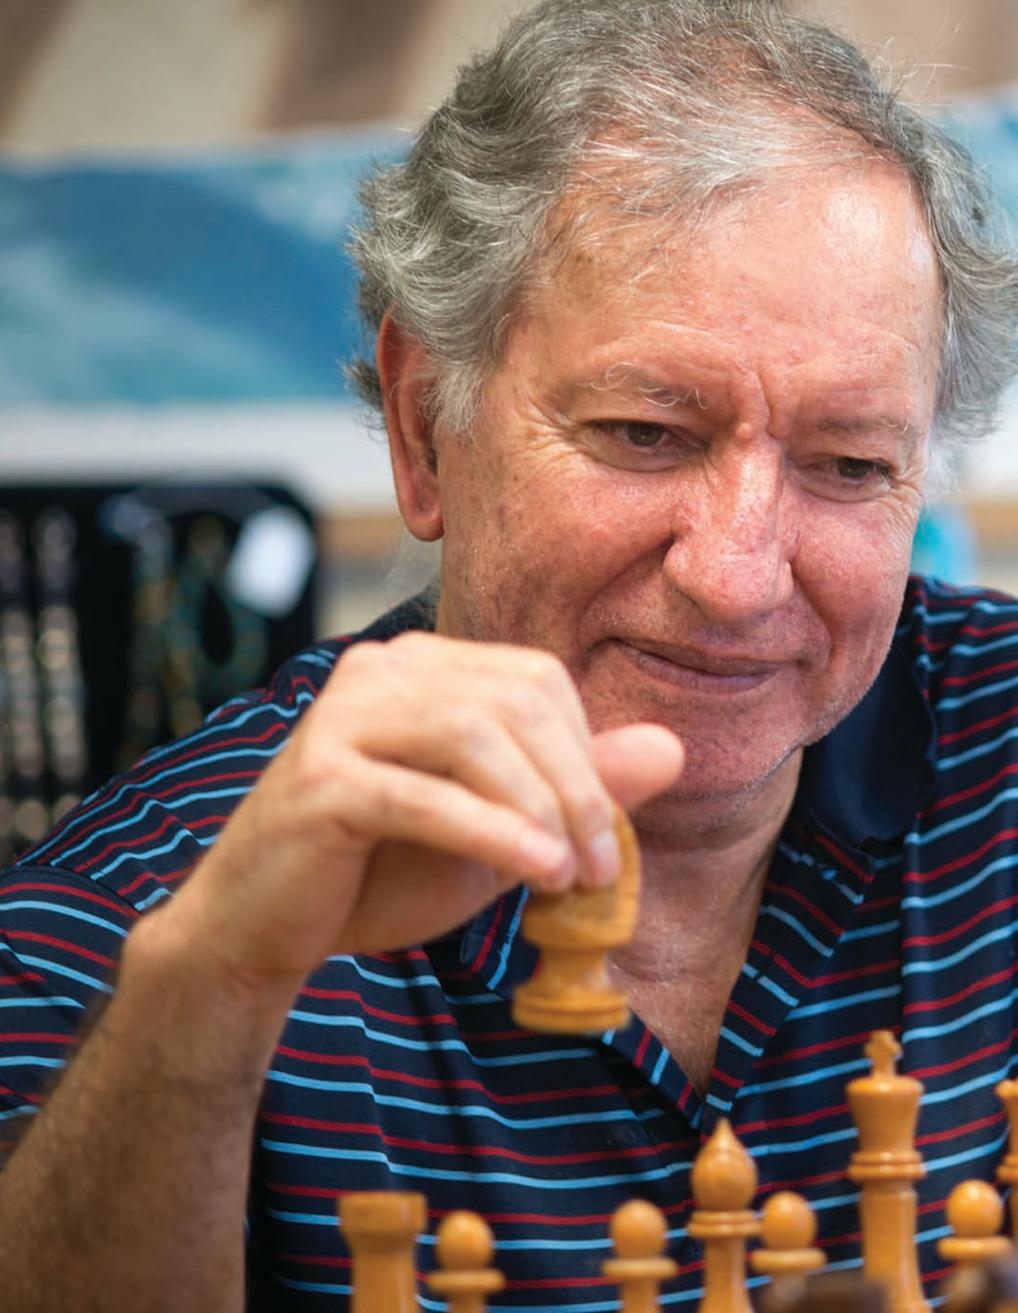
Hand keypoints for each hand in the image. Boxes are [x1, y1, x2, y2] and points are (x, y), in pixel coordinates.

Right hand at [164, 631, 682, 1001]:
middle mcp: (380, 671)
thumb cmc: (382, 872)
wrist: (264, 928)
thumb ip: (578, 787)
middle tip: (601, 868)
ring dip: (542, 810)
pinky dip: (494, 834)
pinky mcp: (320, 777)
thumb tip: (673, 748)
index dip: (586, 754)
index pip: (535, 681)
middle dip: (576, 788)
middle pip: (515, 701)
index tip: (605, 838)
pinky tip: (538, 873)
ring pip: (475, 737)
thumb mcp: (501, 830)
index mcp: (422, 667)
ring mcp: (344, 717)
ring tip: (571, 877)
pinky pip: (427, 796)